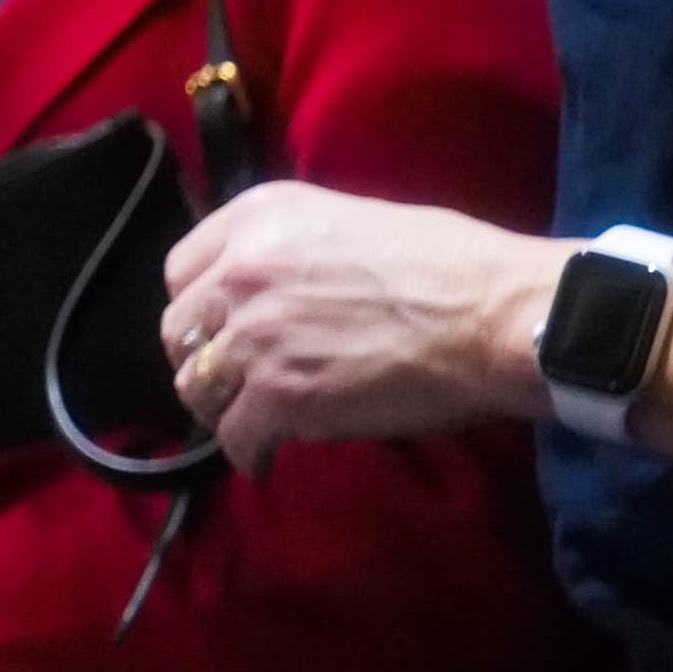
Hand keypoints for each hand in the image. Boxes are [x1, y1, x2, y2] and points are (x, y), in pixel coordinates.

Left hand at [157, 185, 561, 466]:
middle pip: (178, 331)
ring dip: (222, 407)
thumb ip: (291, 250)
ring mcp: (255, 335)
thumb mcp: (351, 222)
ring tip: (252, 417)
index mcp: (260, 218)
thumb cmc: (449, 265)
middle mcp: (243, 271)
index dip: (200, 306)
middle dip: (203, 358)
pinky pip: (234, 437)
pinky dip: (250, 451)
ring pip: (196, 387)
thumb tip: (269, 285)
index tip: (221, 328)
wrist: (493, 316)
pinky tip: (269, 454)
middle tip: (236, 378)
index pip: (182, 271)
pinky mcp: (277, 396)